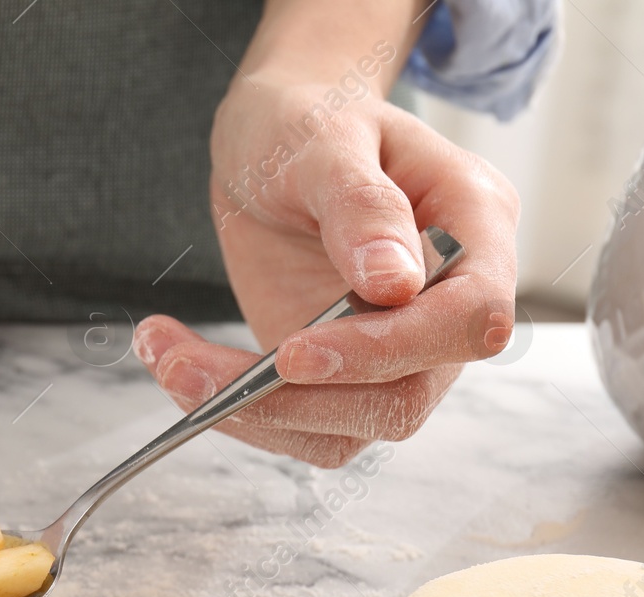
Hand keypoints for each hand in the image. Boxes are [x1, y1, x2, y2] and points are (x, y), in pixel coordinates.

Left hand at [134, 78, 518, 466]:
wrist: (272, 139)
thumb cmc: (309, 120)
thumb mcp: (324, 139)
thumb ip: (360, 205)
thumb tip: (393, 284)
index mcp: (474, 229)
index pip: (469, 320)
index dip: (390, 350)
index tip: (296, 352)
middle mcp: (444, 304)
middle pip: (406, 398)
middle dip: (296, 400)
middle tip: (192, 372)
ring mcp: (393, 350)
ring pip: (346, 429)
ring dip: (250, 414)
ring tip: (169, 361)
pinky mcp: (337, 377)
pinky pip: (299, 425)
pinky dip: (233, 409)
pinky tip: (177, 362)